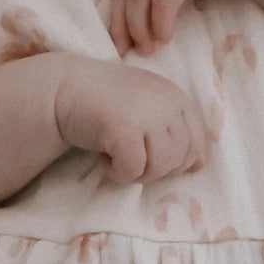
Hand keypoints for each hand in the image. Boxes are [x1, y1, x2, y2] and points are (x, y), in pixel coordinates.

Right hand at [54, 59, 208, 185]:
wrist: (64, 88)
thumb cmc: (106, 104)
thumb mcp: (147, 110)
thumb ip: (173, 131)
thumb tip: (199, 166)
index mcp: (176, 97)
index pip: (197, 144)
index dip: (177, 162)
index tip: (150, 159)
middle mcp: (167, 101)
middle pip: (181, 158)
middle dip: (157, 171)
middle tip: (131, 163)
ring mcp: (146, 112)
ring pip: (161, 166)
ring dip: (139, 175)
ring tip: (119, 163)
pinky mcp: (123, 126)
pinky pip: (134, 169)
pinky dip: (120, 175)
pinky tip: (105, 164)